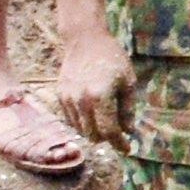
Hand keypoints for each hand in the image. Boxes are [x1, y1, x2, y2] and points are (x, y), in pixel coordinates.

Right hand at [51, 23, 131, 146]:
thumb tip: (128, 131)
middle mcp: (81, 101)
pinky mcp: (60, 96)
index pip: (109, 131)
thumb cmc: (112, 59)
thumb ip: (128, 110)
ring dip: (94, 130)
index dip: (120, 143)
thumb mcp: (129, 82)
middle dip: (107, 138)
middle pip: (93, 135)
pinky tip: (93, 110)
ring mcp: (68, 99)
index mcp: (100, 97)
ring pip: (81, 130)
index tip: (127, 148)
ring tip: (106, 118)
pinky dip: (83, 122)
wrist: (85, 40)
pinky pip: (72, 120)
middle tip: (118, 132)